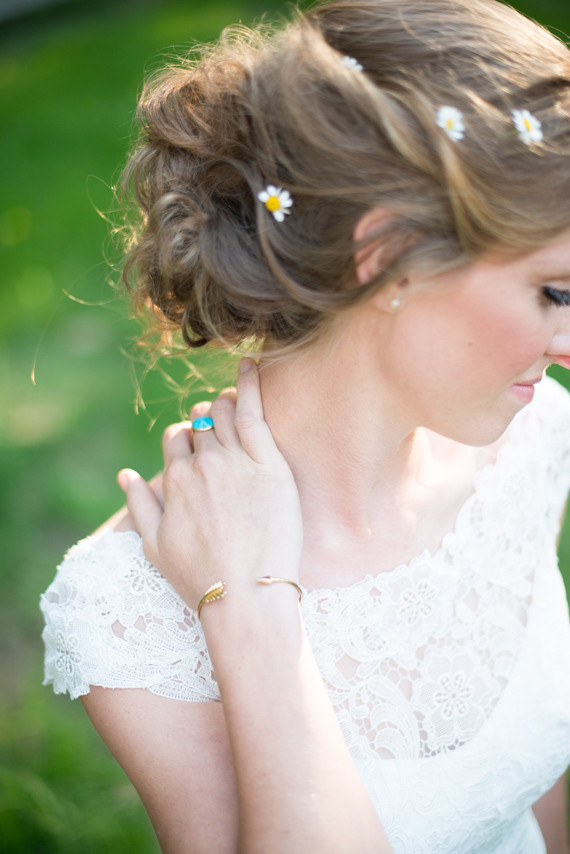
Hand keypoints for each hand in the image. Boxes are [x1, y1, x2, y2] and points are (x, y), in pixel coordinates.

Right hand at [117, 359, 302, 609]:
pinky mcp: (268, 464)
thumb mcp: (154, 546)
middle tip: (222, 424)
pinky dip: (250, 384)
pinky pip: (255, 412)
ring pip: (225, 412)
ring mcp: (235, 461)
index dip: (187, 438)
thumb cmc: (199, 579)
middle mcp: (201, 464)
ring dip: (225, 401)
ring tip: (234, 397)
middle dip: (207, 419)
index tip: (200, 443)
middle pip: (202, 424)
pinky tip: (252, 366)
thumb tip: (125, 473)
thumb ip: (138, 504)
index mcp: (175, 480)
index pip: (176, 439)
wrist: (244, 598)